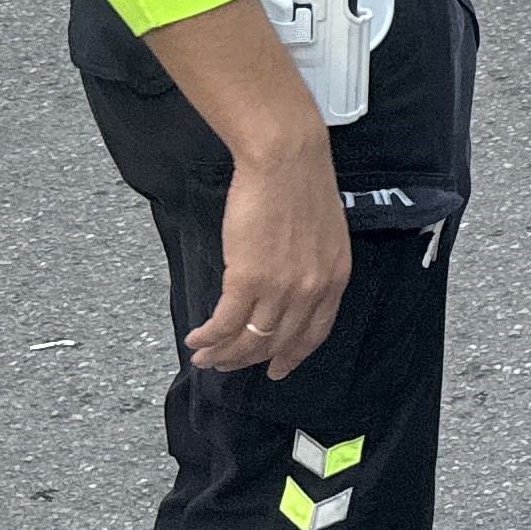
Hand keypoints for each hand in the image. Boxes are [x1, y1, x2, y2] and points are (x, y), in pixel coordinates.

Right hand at [187, 134, 350, 376]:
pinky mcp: (248, 279)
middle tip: (226, 365)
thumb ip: (312, 267)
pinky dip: (207, 336)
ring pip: (248, 339)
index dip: (292, 356)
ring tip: (204, 357)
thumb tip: (289, 289)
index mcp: (334, 279)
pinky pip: (224, 323)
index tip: (277, 370)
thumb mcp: (324, 235)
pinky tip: (196, 339)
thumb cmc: (301, 186)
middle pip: (276, 342)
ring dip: (222, 354)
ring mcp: (281, 288)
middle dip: (247, 359)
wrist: (287, 160)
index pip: (314, 334)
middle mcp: (311, 291)